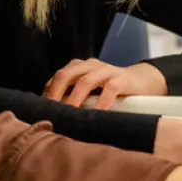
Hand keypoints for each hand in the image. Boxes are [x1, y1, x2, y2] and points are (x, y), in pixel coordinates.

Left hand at [42, 59, 166, 108]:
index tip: (41, 111)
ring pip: (85, 80)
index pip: (57, 78)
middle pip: (66, 75)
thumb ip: (73, 97)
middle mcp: (89, 65)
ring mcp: (105, 70)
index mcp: (77, 67)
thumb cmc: (108, 89)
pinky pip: (109, 89)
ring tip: (70, 113)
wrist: (140, 81)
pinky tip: (97, 114)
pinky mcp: (121, 79)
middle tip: (50, 111)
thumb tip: (53, 115)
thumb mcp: (89, 91)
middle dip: (55, 93)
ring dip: (75, 98)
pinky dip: (101, 102)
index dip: (48, 93)